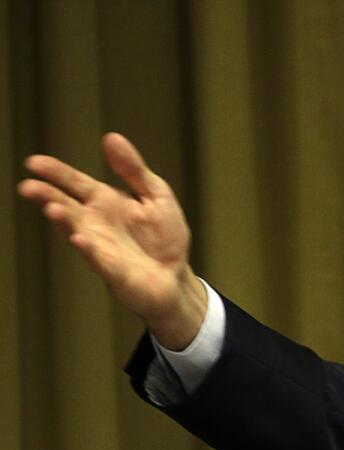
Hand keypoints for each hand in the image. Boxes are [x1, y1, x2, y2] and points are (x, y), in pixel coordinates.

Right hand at [17, 132, 206, 349]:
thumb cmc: (164, 237)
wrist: (176, 278)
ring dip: (64, 221)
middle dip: (47, 196)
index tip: (34, 163)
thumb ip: (134, 170)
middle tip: (28, 187)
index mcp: (105, 201)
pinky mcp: (113, 271)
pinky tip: (80, 239)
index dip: (56, 172)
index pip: (75, 183)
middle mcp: (95, 223)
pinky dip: (89, 249)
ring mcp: (101, 247)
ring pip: (76, 231)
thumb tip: (111, 138)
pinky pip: (98, 259)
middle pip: (66, 206)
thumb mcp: (156, 195)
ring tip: (53, 209)